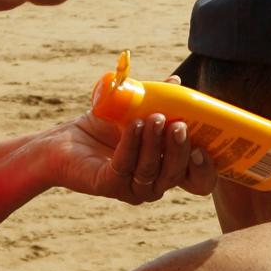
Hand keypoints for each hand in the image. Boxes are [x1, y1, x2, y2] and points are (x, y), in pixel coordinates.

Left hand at [45, 88, 215, 204]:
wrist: (64, 140)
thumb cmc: (105, 127)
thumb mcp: (137, 110)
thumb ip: (158, 100)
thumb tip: (175, 82)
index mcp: (167, 169)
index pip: (198, 180)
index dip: (206, 168)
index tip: (203, 146)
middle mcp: (154, 184)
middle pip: (177, 174)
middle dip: (180, 149)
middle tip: (178, 124)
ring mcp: (132, 188)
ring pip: (152, 171)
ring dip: (155, 143)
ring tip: (154, 118)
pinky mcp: (109, 185)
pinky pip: (125, 165)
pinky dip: (131, 143)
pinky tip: (134, 125)